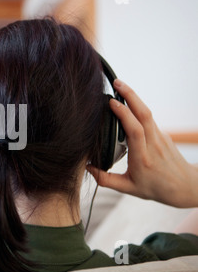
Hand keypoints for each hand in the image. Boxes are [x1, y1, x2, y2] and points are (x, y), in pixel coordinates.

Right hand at [87, 79, 197, 207]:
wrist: (184, 186)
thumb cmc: (156, 188)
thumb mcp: (128, 188)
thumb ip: (106, 179)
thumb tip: (87, 167)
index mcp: (143, 158)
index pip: (135, 131)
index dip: (124, 114)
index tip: (111, 103)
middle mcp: (153, 144)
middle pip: (144, 114)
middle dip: (131, 96)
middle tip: (117, 83)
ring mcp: (160, 137)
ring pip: (147, 113)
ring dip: (134, 97)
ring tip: (120, 86)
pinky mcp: (162, 134)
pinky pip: (148, 118)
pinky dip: (137, 107)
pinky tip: (127, 102)